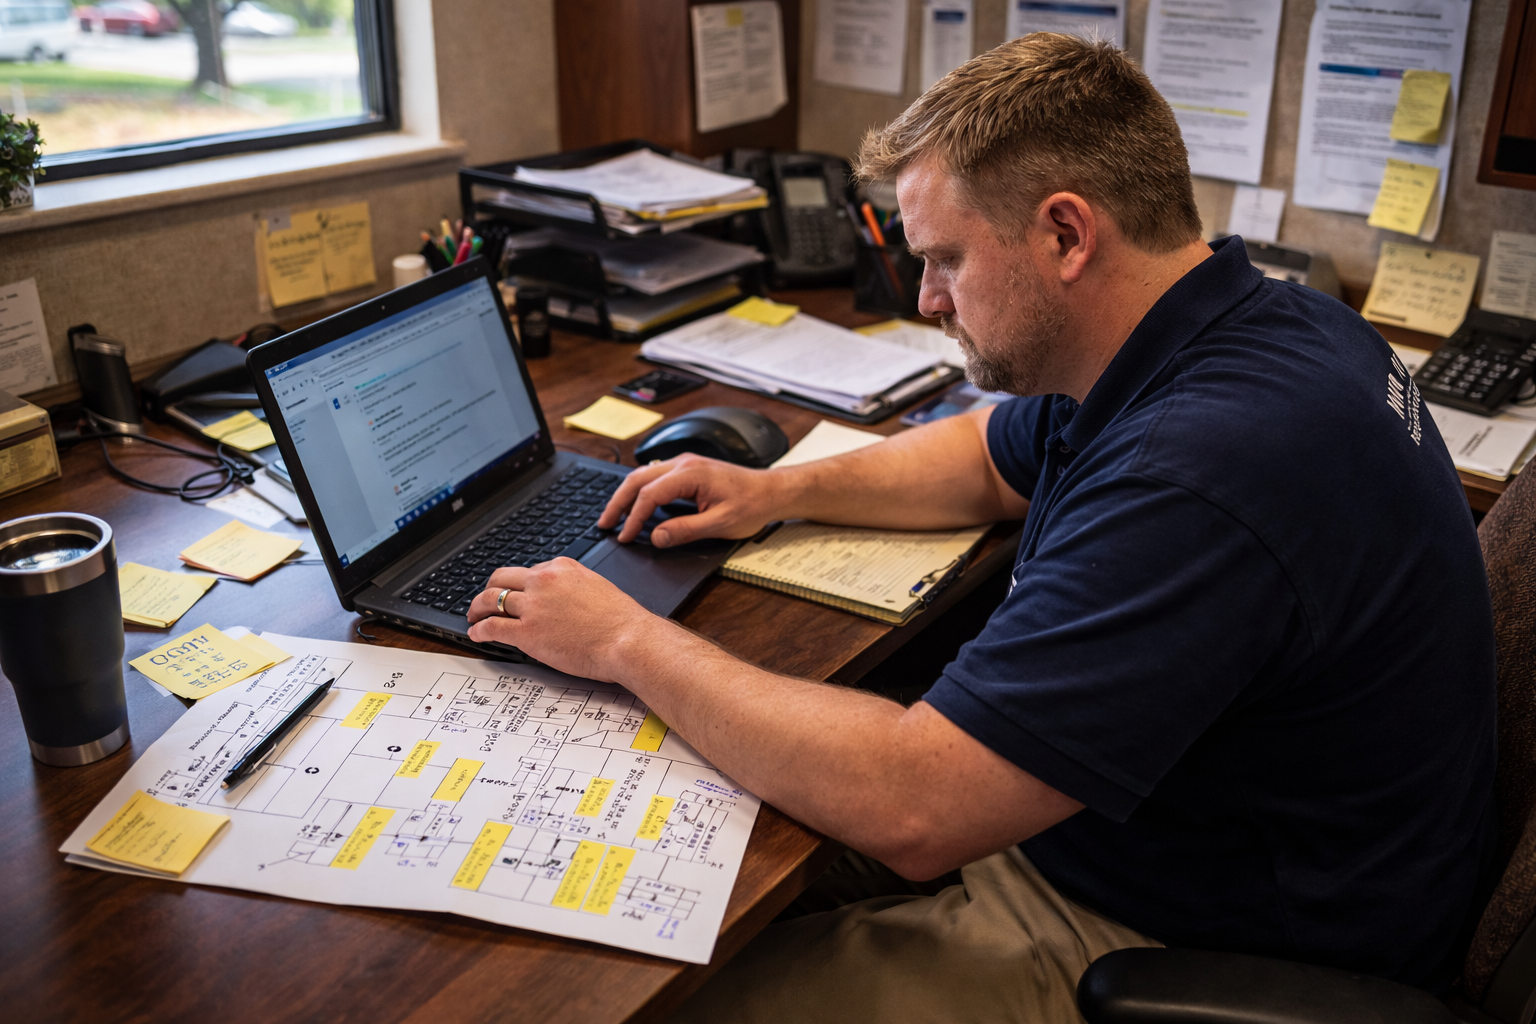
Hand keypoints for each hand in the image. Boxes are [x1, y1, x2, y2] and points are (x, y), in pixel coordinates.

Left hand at [466, 558, 663, 681]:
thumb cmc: (621, 621)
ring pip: (491, 600)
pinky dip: (478, 629)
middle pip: (501, 579)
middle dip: (490, 590)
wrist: (628, 640)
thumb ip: (574, 588)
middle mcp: (543, 582)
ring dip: (477, 609)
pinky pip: (492, 627)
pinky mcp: (526, 632)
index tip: (513, 594)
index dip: (517, 585)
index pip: (528, 571)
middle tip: (484, 601)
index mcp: (562, 567)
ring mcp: (533, 606)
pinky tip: (476, 634)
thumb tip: (561, 601)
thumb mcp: (597, 588)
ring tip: (474, 616)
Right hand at [598, 453, 785, 546]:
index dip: (633, 518)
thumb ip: (686, 531)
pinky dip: (640, 492)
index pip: (650, 495)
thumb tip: (656, 538)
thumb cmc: (752, 504)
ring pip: (643, 475)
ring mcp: (684, 463)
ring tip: (613, 517)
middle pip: (638, 479)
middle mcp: (684, 463)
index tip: (625, 537)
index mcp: (690, 473)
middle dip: (618, 502)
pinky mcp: (687, 469)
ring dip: (626, 495)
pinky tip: (635, 506)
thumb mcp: (720, 524)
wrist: (772, 491)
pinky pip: (655, 477)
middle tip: (604, 525)